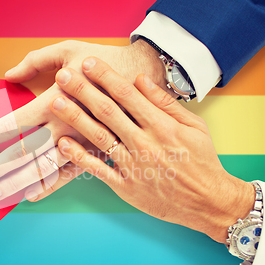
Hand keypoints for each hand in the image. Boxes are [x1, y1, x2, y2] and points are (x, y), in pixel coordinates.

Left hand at [0, 40, 166, 202]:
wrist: (148, 77)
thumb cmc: (107, 61)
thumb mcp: (70, 50)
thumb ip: (36, 61)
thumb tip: (8, 75)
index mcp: (55, 101)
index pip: (13, 123)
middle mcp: (64, 126)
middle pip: (24, 153)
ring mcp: (81, 143)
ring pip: (44, 170)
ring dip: (18, 183)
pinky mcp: (98, 153)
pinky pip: (71, 175)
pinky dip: (50, 186)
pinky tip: (32, 195)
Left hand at [50, 57, 254, 242]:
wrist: (208, 202)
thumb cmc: (202, 161)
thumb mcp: (194, 126)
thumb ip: (165, 103)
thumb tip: (140, 79)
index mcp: (162, 125)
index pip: (128, 95)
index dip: (106, 77)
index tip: (89, 63)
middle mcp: (145, 143)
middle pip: (108, 112)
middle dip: (83, 91)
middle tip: (64, 75)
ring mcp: (133, 166)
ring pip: (99, 138)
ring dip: (75, 118)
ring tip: (56, 102)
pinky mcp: (126, 187)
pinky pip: (98, 170)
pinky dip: (79, 157)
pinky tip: (63, 143)